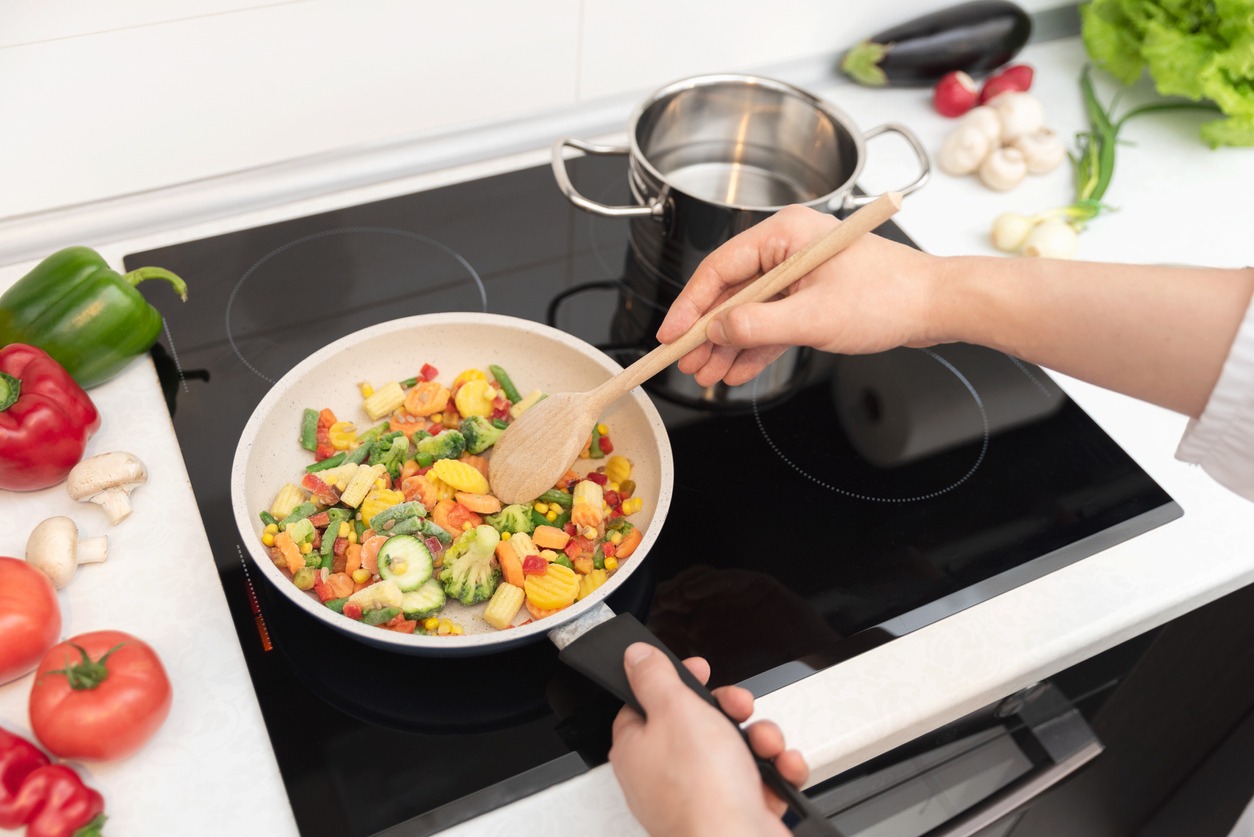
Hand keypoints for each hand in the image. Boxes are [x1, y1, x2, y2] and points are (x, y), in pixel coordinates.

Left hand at [609, 643, 809, 836]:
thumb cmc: (701, 790)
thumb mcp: (676, 711)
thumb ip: (656, 678)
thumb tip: (636, 657)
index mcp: (638, 749)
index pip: (647, 703)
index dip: (675, 682)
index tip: (699, 671)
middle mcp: (665, 776)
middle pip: (698, 723)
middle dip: (730, 710)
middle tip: (739, 708)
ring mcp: (702, 796)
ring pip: (735, 749)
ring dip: (760, 739)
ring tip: (766, 746)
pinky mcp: (736, 813)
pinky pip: (759, 780)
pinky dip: (776, 771)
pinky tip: (781, 769)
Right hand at [656, 205, 941, 387]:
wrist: (936, 306)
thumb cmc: (890, 297)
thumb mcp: (815, 317)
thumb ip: (759, 325)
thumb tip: (716, 332)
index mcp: (785, 235)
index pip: (720, 268)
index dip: (691, 306)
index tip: (672, 335)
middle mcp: (788, 249)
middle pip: (730, 292)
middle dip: (708, 333)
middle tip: (686, 363)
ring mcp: (799, 274)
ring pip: (749, 312)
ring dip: (728, 346)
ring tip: (706, 375)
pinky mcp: (811, 296)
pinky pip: (771, 323)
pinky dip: (754, 347)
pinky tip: (736, 371)